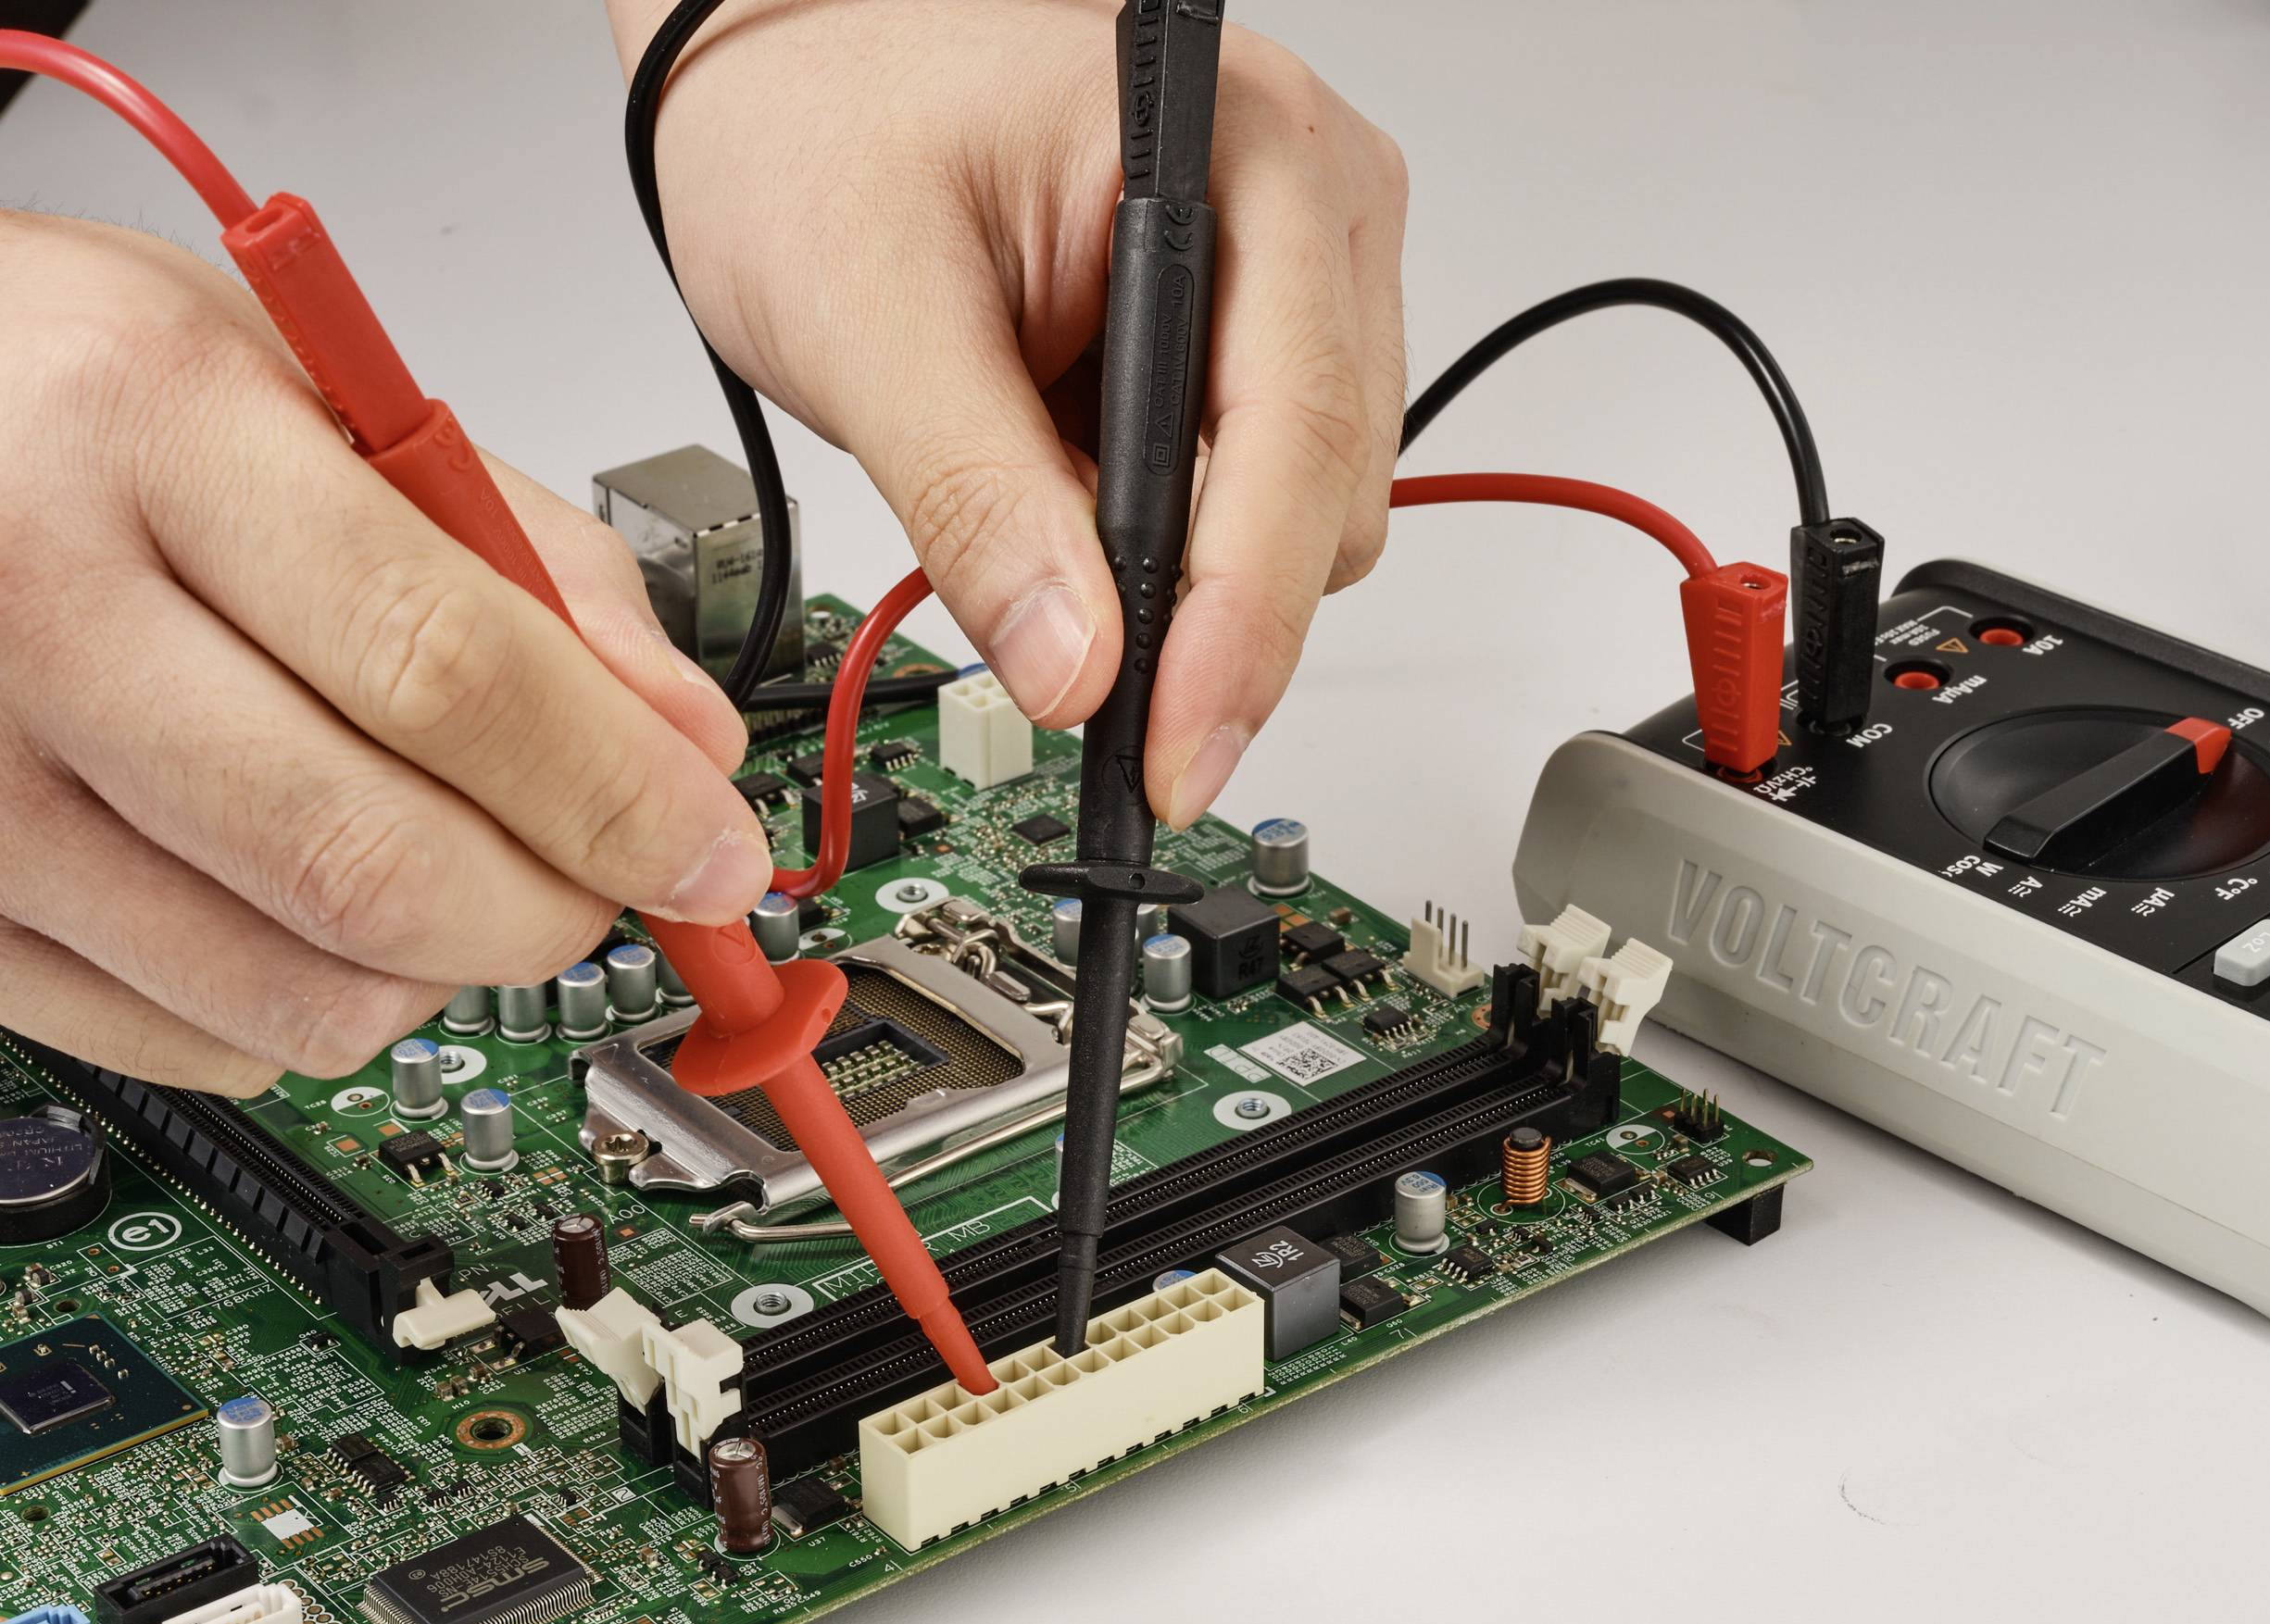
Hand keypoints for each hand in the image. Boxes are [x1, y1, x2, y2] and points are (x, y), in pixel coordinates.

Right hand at [0, 214, 770, 1093]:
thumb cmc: (76, 390)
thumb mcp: (313, 386)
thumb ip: (528, 554)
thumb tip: (687, 742)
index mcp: (150, 432)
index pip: (445, 668)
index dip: (618, 792)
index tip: (716, 853)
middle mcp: (33, 613)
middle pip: (375, 863)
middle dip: (557, 909)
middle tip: (611, 881)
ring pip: (301, 993)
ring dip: (450, 971)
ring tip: (463, 870)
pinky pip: (199, 1041)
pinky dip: (322, 1006)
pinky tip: (322, 906)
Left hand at [610, 0, 1407, 824]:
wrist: (787, 62)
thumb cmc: (817, 114)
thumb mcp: (863, 311)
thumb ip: (974, 499)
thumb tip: (1076, 669)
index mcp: (1241, 157)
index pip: (1293, 436)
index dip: (1238, 626)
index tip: (1170, 752)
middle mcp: (1307, 208)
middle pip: (1326, 498)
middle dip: (1202, 606)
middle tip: (1064, 656)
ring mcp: (1298, 272)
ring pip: (1304, 515)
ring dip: (1176, 568)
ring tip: (1033, 497)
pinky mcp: (1255, 331)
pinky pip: (1252, 491)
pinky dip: (1158, 533)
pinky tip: (1064, 478)